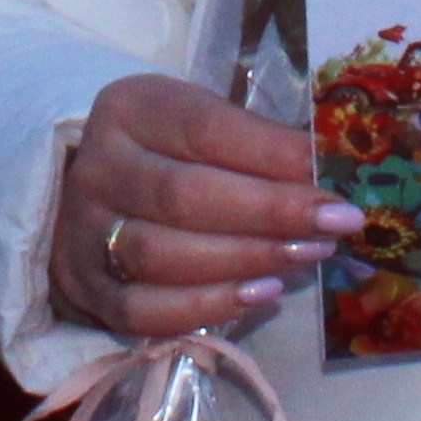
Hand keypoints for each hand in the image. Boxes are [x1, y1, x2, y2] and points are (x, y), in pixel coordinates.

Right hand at [53, 72, 356, 337]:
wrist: (103, 192)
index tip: (327, 173)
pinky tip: (259, 295)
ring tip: (306, 256)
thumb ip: (256, 144)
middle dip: (270, 213)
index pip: (203, 131)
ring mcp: (86, 233)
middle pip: (184, 196)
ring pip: (163, 256)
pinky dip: (205, 307)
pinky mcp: (88, 289)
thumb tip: (328, 172)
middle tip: (334, 224)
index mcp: (128, 110)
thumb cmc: (171, 151)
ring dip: (245, 260)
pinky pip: (144, 310)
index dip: (269, 154)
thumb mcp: (203, 122)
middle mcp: (98, 169)